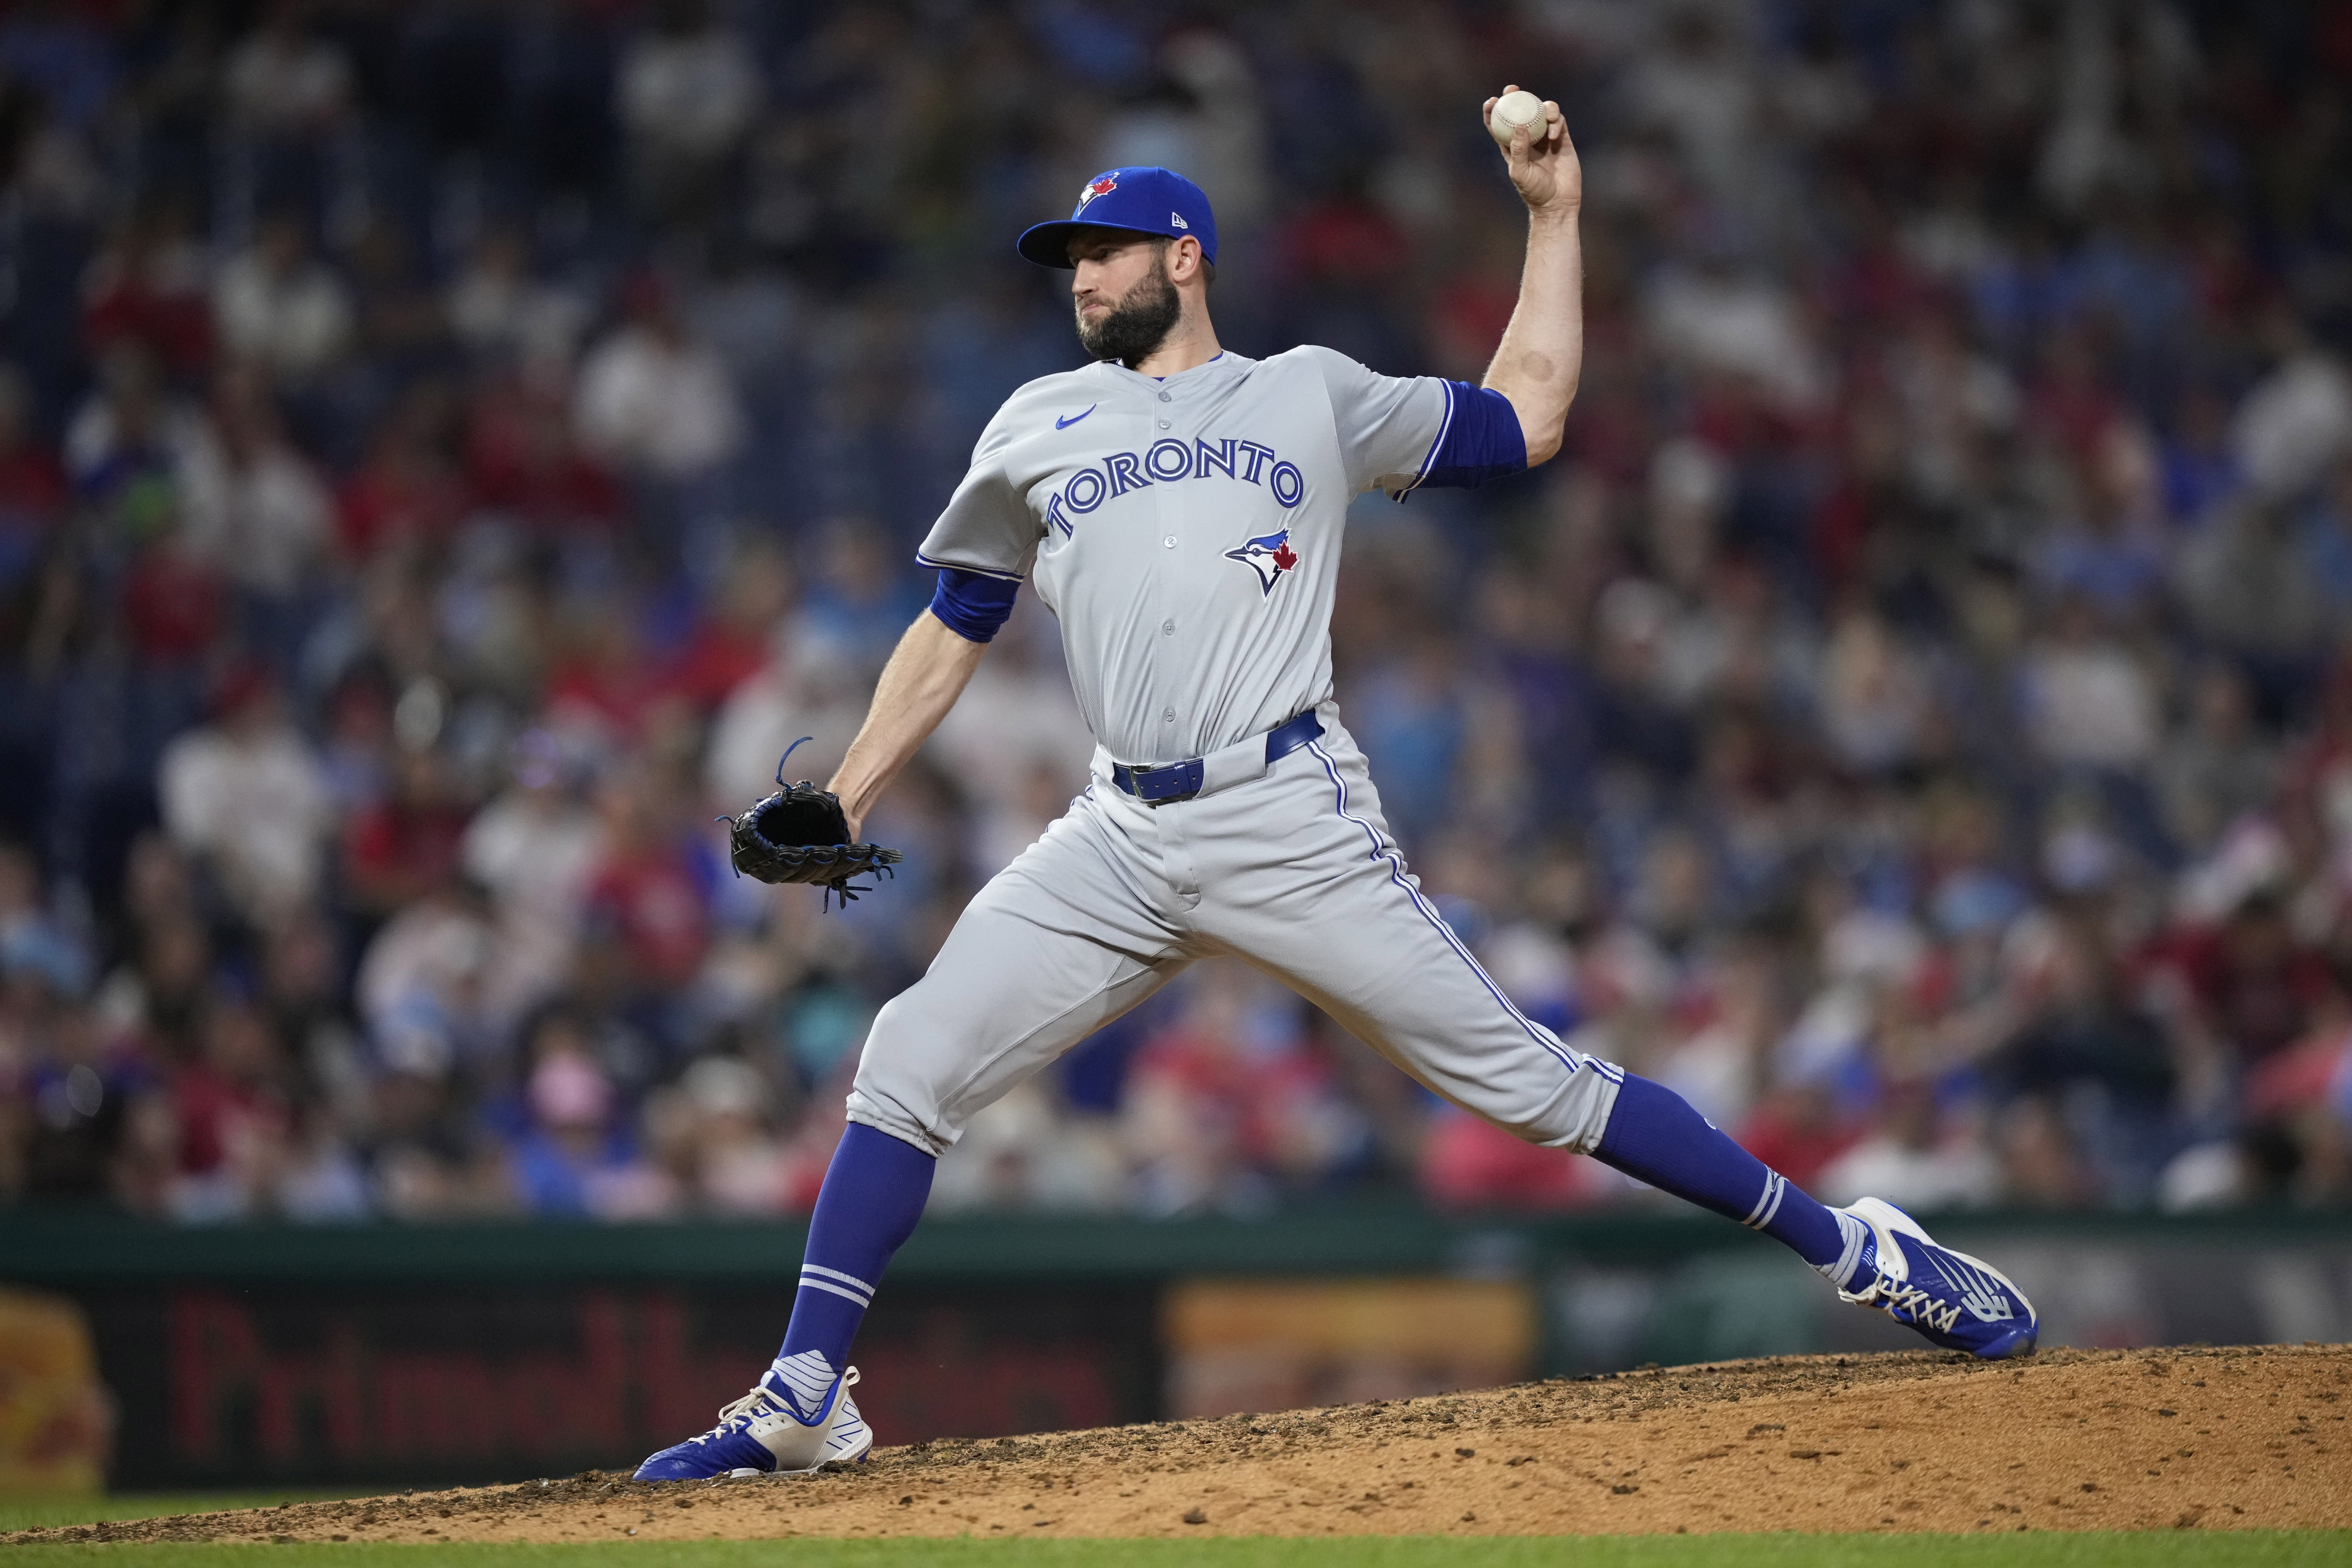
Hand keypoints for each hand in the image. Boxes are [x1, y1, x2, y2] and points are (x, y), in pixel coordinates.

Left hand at [1484, 87, 1581, 216]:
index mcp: (1512, 146)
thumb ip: (1518, 149)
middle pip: (1520, 111)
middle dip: (1515, 97)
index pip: (1499, 124)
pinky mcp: (1562, 139)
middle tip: (1513, 89)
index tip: (1492, 101)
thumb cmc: (1535, 191)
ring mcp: (1545, 137)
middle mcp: (1528, 138)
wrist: (1558, 202)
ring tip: (1547, 117)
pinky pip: (1559, 121)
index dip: (1493, 111)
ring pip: (1542, 111)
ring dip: (1543, 107)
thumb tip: (1519, 124)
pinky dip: (1556, 121)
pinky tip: (1555, 134)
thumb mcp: (1520, 171)